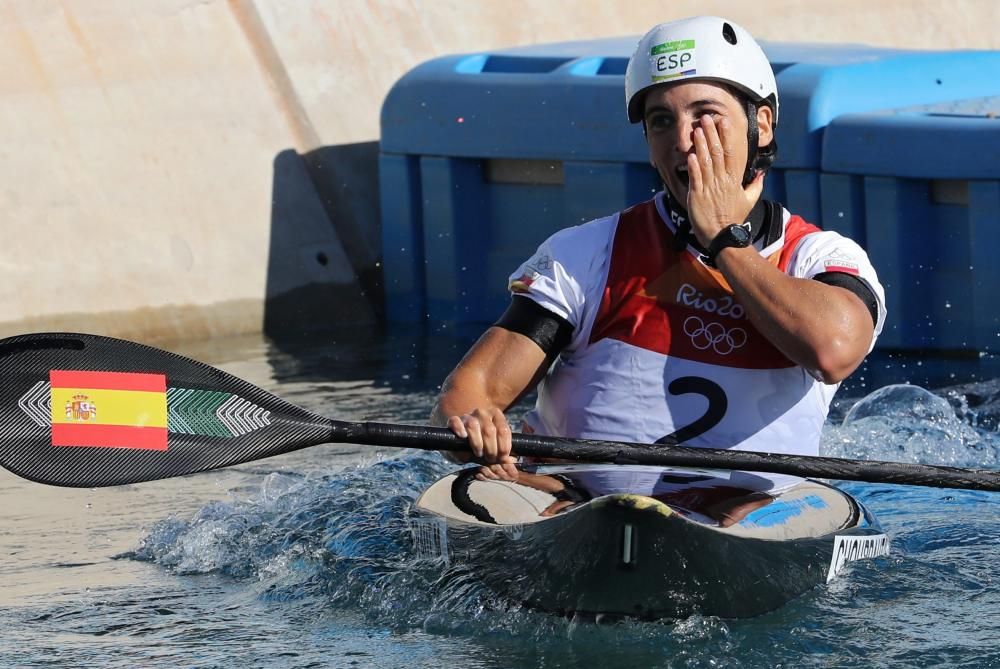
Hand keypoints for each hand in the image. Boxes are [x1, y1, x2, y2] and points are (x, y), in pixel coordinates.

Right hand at [446, 408, 518, 477]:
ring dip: (477, 443)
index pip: (504, 430)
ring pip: (473, 426)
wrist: (463, 439)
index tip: (502, 458)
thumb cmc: (482, 443)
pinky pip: (455, 421)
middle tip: (490, 459)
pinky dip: (459, 429)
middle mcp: (482, 413)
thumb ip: (501, 453)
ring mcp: (468, 415)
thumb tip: (511, 460)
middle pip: (489, 430)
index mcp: (496, 415)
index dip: (504, 447)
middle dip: (491, 449)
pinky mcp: (454, 420)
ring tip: (479, 453)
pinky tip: (463, 437)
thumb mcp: (494, 447)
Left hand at [686, 116, 764, 247]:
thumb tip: (761, 175)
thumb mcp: (749, 201)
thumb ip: (755, 186)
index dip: (728, 136)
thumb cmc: (734, 219)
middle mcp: (723, 181)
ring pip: (706, 162)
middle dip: (712, 134)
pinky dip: (693, 165)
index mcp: (734, 180)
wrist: (723, 237)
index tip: (724, 122)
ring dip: (701, 145)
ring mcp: (710, 188)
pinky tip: (691, 154)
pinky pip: (696, 178)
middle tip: (706, 118)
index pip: (733, 153)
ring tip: (697, 129)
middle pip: (719, 153)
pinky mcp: (697, 196)